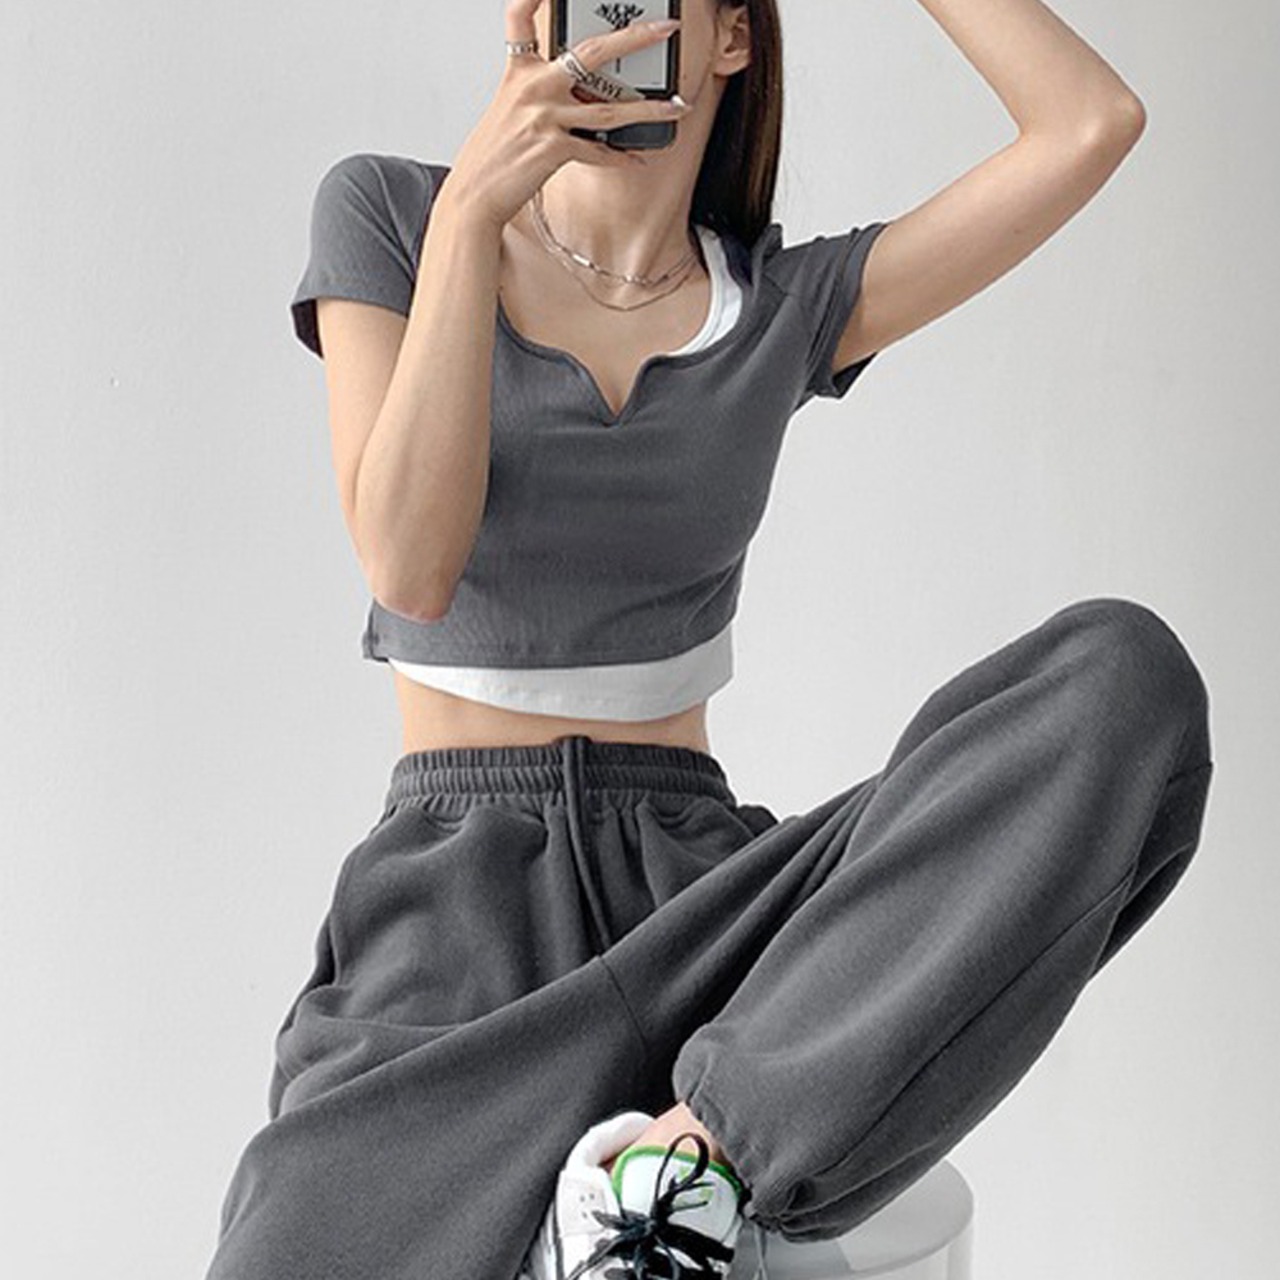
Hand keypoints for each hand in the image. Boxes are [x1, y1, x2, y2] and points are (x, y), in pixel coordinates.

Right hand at [445, 0, 690, 231]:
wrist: (475, 193)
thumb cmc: (494, 155)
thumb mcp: (510, 110)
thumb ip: (542, 92)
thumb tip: (582, 93)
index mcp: (520, 72)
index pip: (520, 17)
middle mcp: (533, 87)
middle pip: (591, 52)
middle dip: (635, 37)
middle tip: (666, 28)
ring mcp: (544, 117)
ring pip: (609, 109)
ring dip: (649, 109)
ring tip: (676, 106)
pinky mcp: (553, 148)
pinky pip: (598, 151)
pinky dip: (620, 157)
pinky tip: (637, 158)